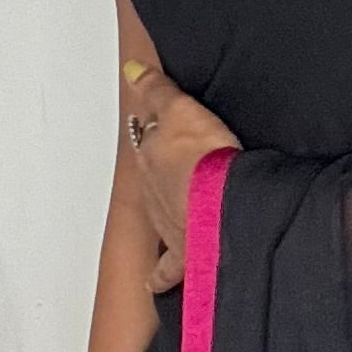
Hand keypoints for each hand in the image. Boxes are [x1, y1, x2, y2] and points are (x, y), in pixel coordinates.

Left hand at [123, 60, 240, 291]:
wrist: (221, 209)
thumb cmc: (207, 163)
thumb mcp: (182, 110)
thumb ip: (157, 90)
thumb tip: (131, 69)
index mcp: (154, 159)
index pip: (151, 144)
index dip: (160, 139)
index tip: (166, 137)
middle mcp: (154, 195)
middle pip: (154, 183)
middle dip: (162, 180)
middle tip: (174, 176)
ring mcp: (168, 225)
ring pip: (161, 219)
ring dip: (166, 217)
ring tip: (175, 216)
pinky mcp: (185, 254)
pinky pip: (168, 268)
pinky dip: (161, 275)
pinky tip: (156, 283)